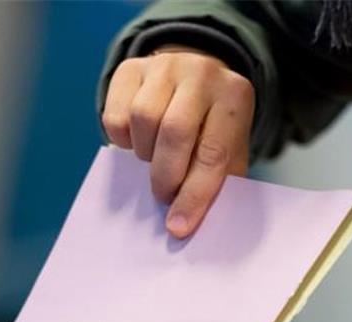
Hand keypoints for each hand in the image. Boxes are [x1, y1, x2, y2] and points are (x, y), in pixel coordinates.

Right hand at [102, 47, 253, 238]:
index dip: (194, 195)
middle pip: (174, 132)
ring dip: (145, 154)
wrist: (194, 79)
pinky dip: (122, 140)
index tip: (178, 226)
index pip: (213, 152)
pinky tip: (138, 140)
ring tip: (155, 159)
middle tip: (164, 195)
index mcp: (235, 96)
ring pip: (142, 119)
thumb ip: (218, 182)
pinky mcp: (132, 68)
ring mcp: (165, 65)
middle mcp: (202, 72)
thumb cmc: (212, 127)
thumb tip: (189, 222)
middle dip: (165, 176)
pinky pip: (115, 116)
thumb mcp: (229, 150)